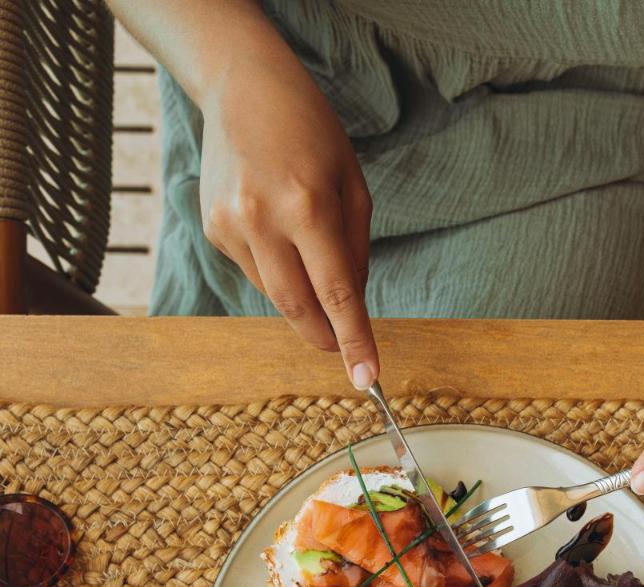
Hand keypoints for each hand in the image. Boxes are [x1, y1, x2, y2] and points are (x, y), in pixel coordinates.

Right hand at [199, 39, 377, 386]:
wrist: (241, 86)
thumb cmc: (310, 131)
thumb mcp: (352, 183)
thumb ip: (355, 249)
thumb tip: (350, 307)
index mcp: (307, 205)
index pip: (336, 293)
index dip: (353, 340)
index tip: (367, 378)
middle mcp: (262, 220)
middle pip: (298, 307)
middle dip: (324, 336)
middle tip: (342, 348)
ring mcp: (230, 227)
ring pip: (276, 294)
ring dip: (301, 292)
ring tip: (307, 247)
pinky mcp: (213, 230)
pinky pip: (255, 272)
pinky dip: (277, 268)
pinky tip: (276, 228)